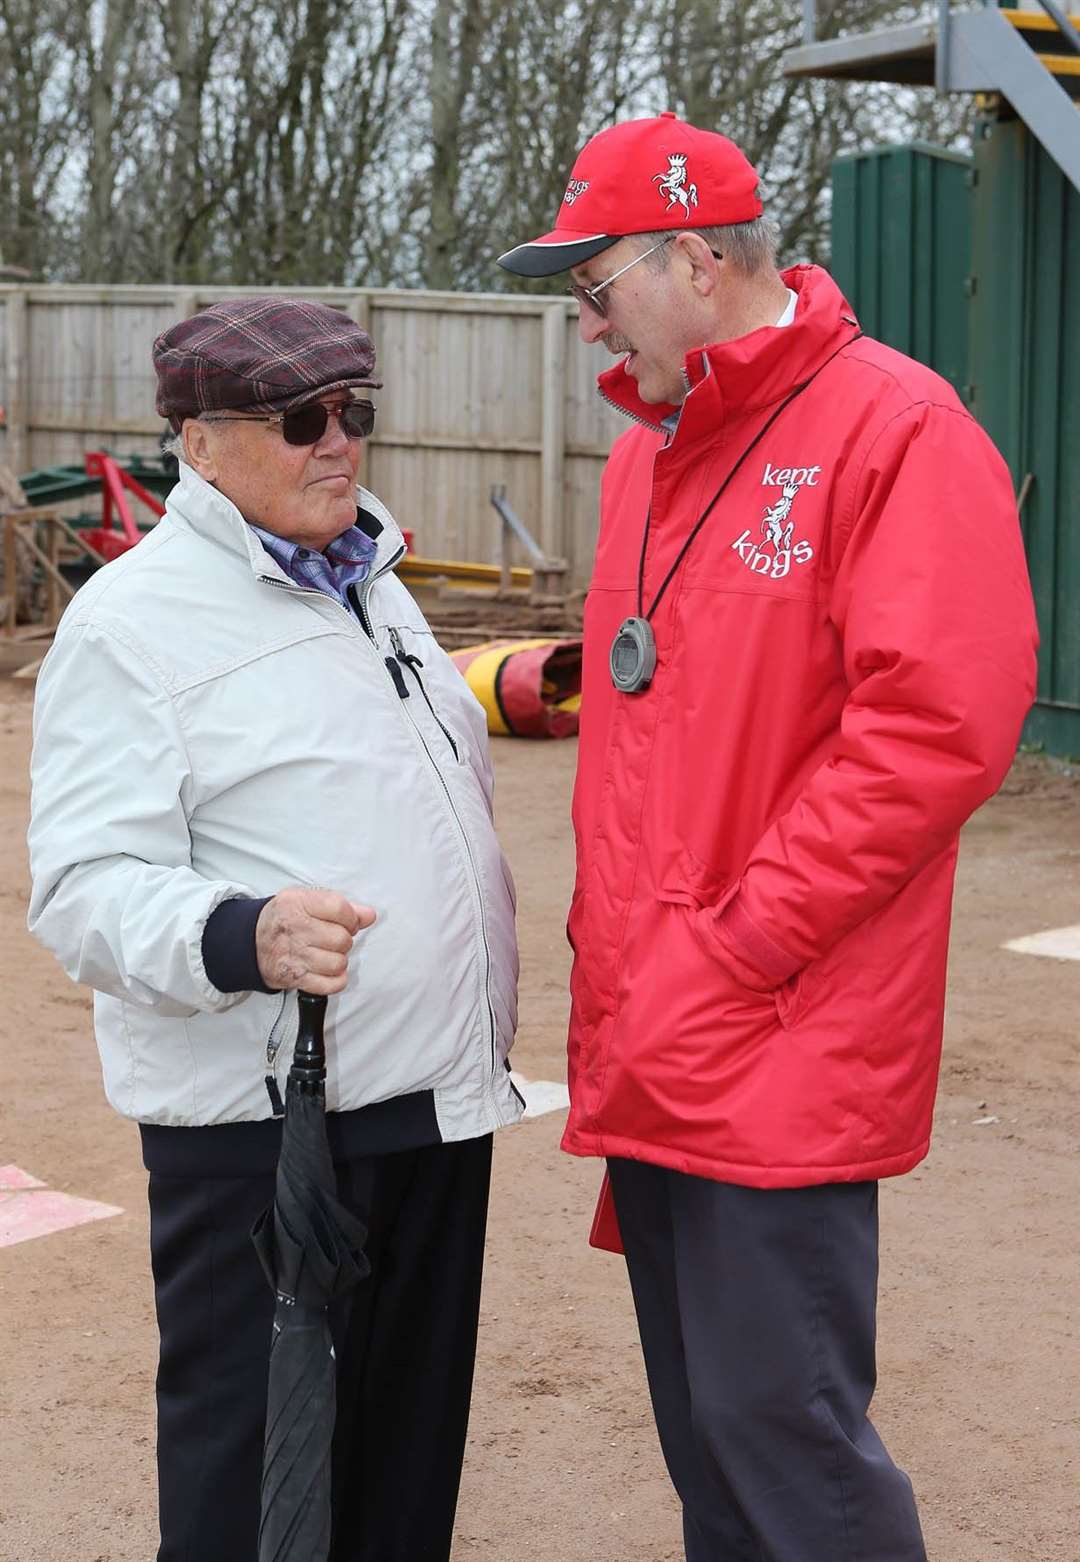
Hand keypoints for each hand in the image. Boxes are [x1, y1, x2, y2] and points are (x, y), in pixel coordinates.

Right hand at [255, 888, 375, 994]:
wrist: (249, 942)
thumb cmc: (284, 919)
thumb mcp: (306, 901)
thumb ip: (341, 906)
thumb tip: (369, 915)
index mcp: (297, 903)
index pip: (339, 908)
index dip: (351, 918)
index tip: (347, 922)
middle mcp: (294, 929)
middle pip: (342, 939)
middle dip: (344, 940)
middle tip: (333, 939)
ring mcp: (293, 956)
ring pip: (338, 963)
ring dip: (339, 960)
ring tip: (328, 954)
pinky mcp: (294, 978)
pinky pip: (331, 984)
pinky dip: (336, 980)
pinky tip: (328, 970)